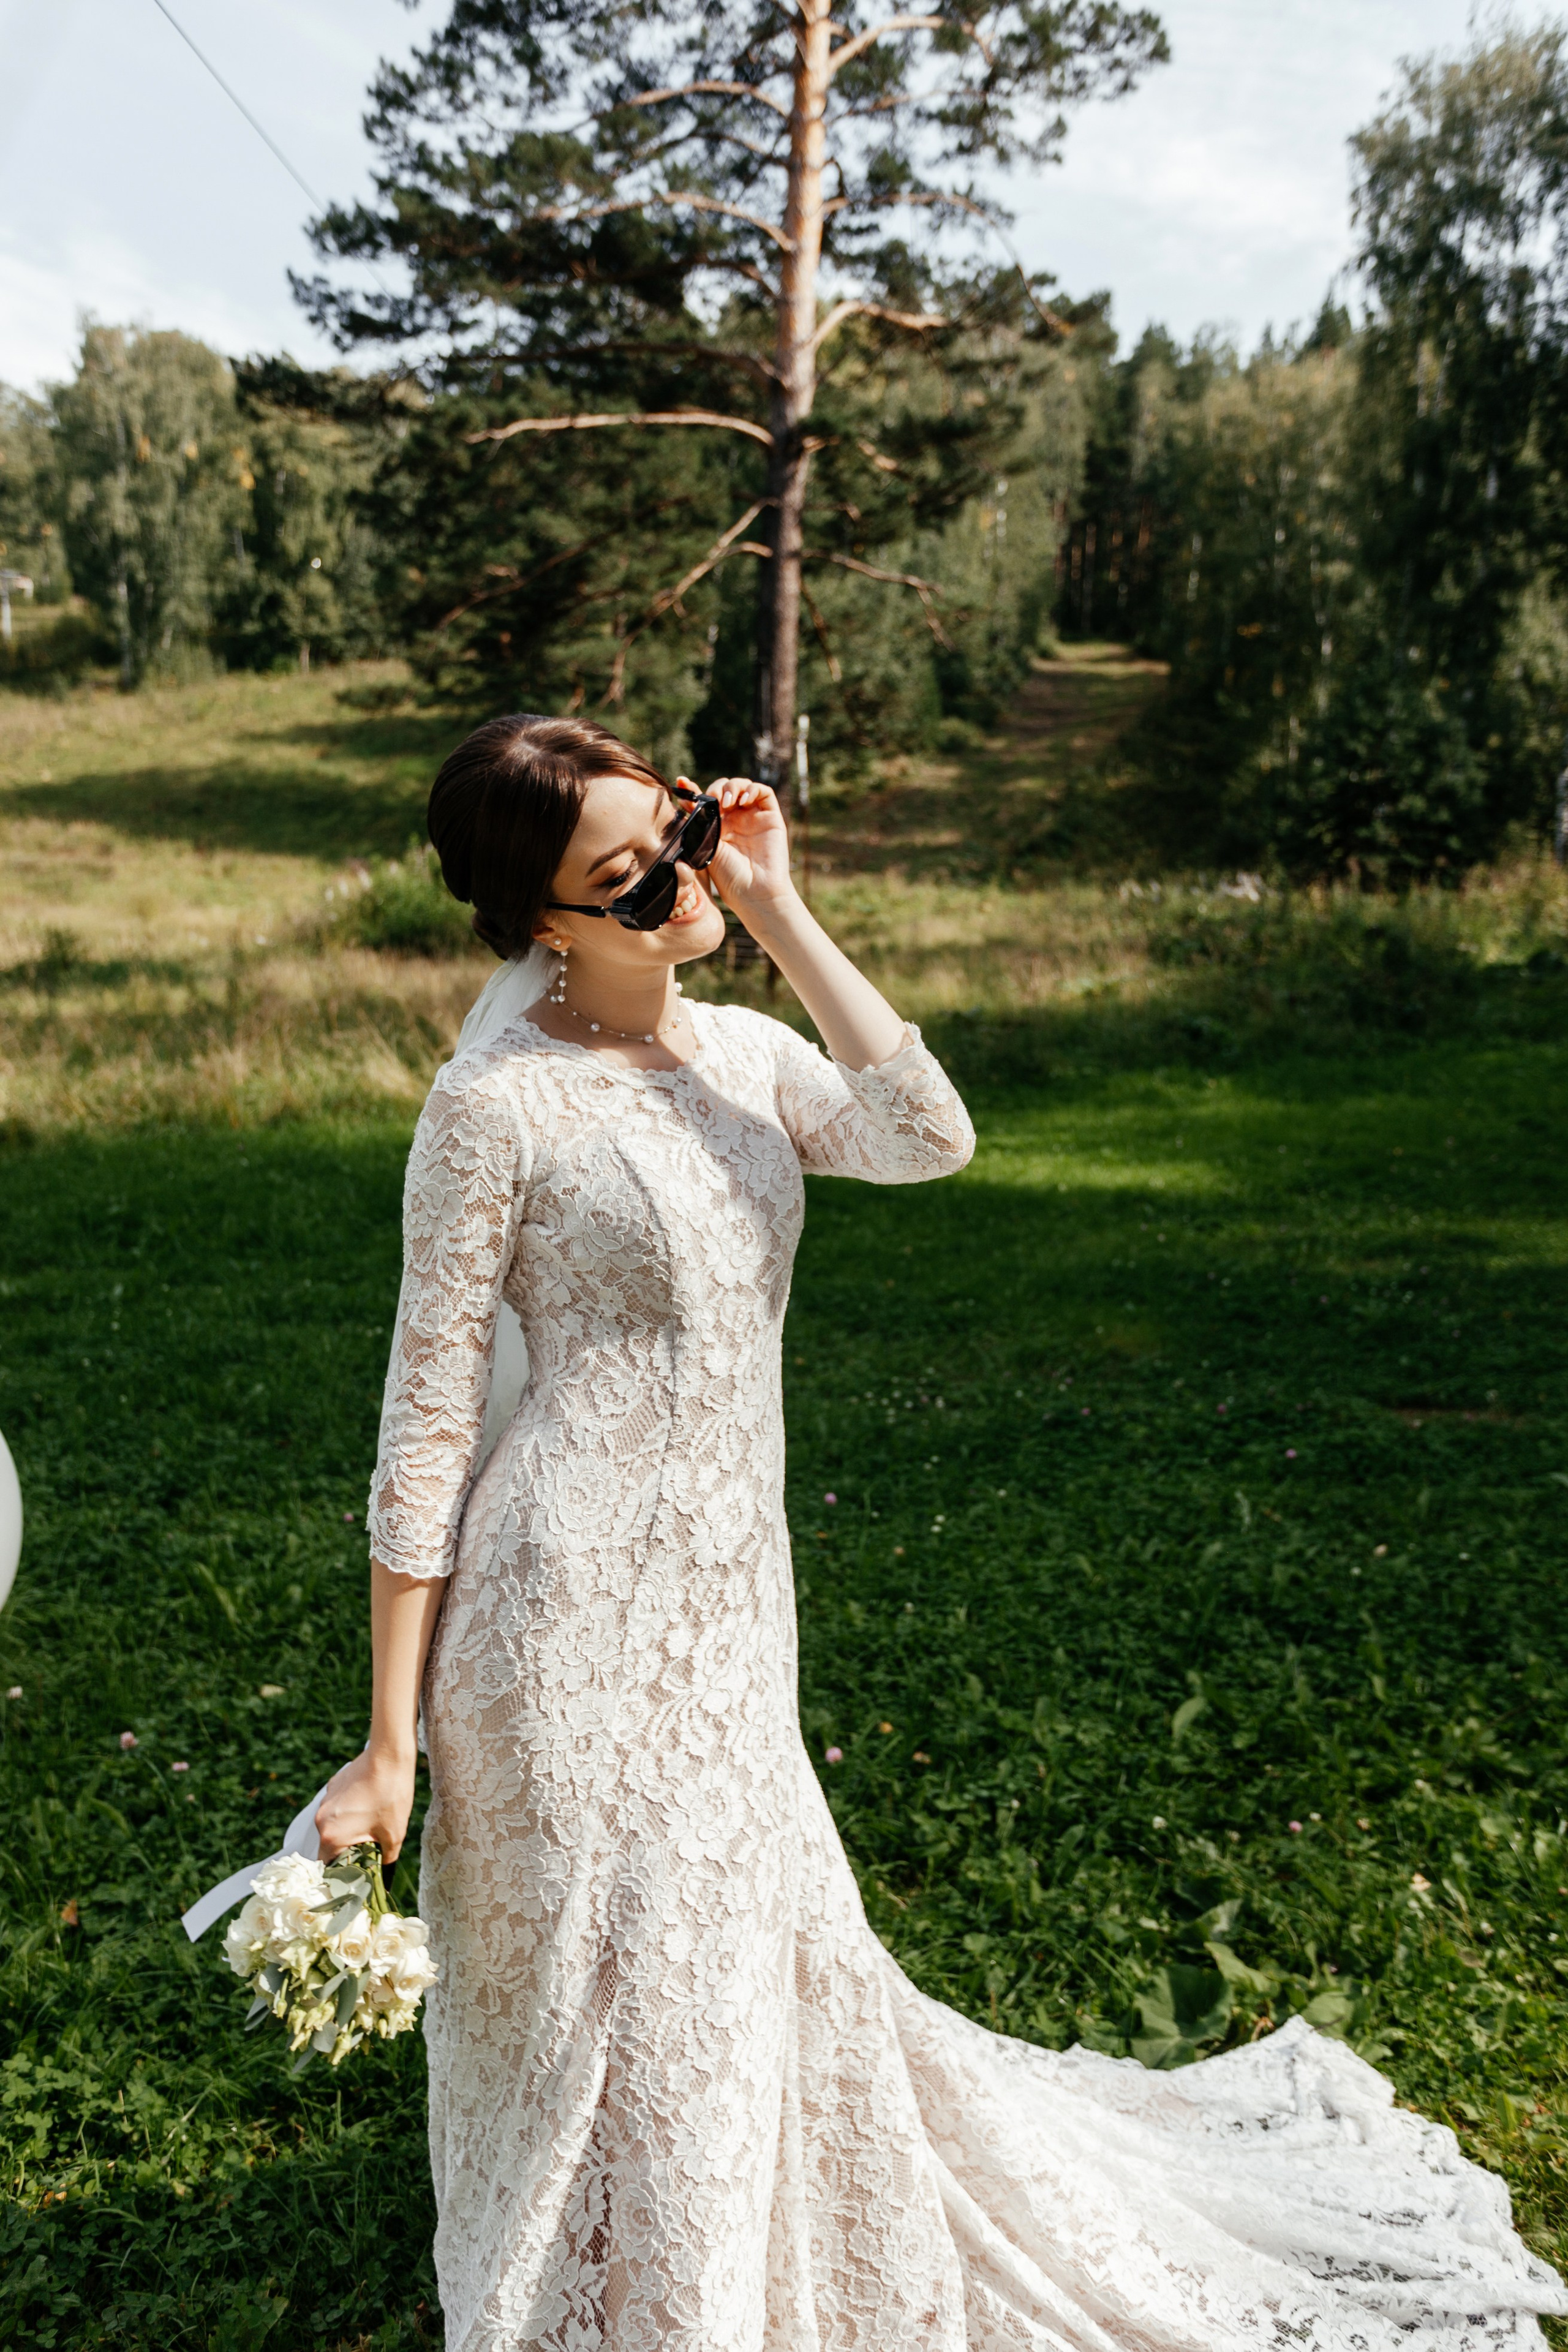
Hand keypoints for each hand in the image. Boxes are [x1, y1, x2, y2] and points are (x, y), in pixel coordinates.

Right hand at [315, 1746, 415, 1864]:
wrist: (389, 1755)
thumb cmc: (391, 1795)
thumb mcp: (394, 1835)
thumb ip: (386, 1860)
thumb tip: (384, 1874)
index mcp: (331, 1835)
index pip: (326, 1866)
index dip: (341, 1874)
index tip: (355, 1875)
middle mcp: (321, 1819)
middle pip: (329, 1846)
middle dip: (347, 1851)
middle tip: (368, 1852)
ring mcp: (325, 1800)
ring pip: (333, 1826)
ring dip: (348, 1831)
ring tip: (371, 1826)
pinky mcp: (333, 1786)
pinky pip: (336, 1809)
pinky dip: (348, 1813)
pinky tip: (369, 1807)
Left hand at [685, 776, 796, 919]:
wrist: (754, 892)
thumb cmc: (729, 877)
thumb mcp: (705, 845)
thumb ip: (697, 822)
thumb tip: (682, 800)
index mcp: (718, 827)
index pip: (706, 800)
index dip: (694, 789)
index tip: (681, 782)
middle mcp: (736, 819)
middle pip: (724, 788)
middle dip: (716, 789)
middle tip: (713, 802)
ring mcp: (754, 817)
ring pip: (743, 786)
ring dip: (733, 787)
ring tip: (727, 802)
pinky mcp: (771, 817)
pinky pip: (764, 791)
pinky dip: (753, 789)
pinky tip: (744, 800)